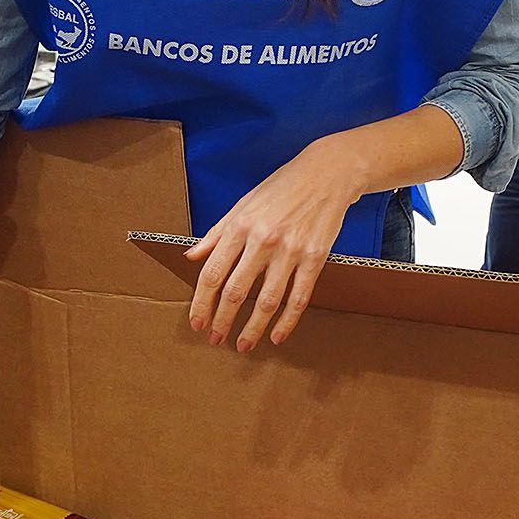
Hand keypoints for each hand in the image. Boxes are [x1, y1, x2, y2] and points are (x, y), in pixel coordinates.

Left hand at [183, 142, 359, 352]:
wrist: (327, 173)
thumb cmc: (282, 187)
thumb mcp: (242, 204)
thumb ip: (216, 233)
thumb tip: (192, 256)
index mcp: (239, 227)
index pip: (213, 273)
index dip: (202, 303)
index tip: (197, 322)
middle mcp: (262, 240)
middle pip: (236, 291)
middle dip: (222, 321)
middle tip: (215, 339)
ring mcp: (290, 251)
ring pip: (267, 300)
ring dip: (253, 328)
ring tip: (243, 345)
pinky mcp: (315, 258)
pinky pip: (299, 297)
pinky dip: (287, 321)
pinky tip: (277, 336)